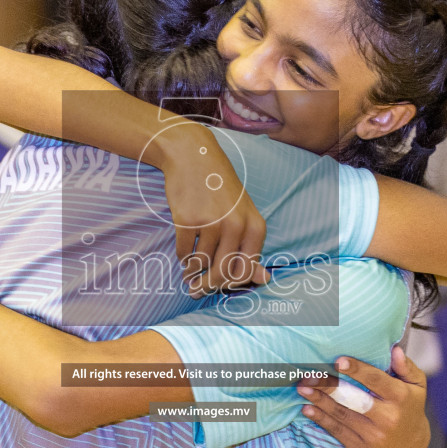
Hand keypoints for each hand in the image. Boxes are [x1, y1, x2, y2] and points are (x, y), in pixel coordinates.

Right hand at [153, 121, 268, 294]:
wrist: (193, 157)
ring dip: (191, 272)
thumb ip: (252, 248)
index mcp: (255, 228)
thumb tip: (264, 280)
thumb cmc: (220, 188)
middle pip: (221, 273)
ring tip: (187, 272)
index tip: (218, 288)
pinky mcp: (187, 221)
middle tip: (195, 290)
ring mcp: (211, 223)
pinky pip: (183, 253)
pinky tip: (182, 255)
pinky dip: (182, 258)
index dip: (229, 285)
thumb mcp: (244, 215)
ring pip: (200, 264)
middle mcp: (236, 227)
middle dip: (206, 286)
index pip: (245, 271)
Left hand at [296, 346, 429, 447]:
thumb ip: (407, 368)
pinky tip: (307, 409)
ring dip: (319, 401)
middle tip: (309, 375)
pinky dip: (320, 420)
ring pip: (341, 415)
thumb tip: (395, 350)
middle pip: (354, 399)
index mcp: (400, 397)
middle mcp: (387, 417)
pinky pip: (337, 431)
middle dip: (329, 386)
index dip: (357, 370)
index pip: (376, 380)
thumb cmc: (410, 410)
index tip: (338, 361)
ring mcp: (373, 435)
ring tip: (302, 388)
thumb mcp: (417, 388)